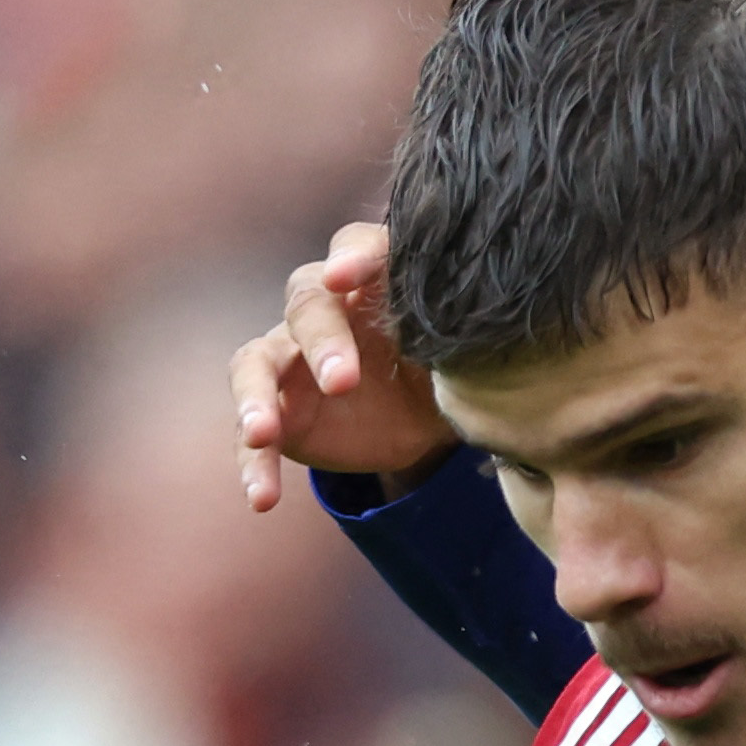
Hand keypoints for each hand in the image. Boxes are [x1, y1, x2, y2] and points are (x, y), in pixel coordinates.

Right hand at [229, 220, 446, 515]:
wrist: (433, 416)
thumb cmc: (446, 361)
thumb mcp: (463, 345)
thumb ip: (464, 325)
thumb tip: (492, 317)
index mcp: (373, 279)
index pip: (356, 247)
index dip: (351, 257)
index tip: (345, 275)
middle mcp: (323, 308)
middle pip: (306, 305)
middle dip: (322, 342)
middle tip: (342, 381)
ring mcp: (292, 359)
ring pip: (255, 363)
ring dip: (256, 397)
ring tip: (263, 432)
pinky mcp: (280, 411)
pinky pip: (253, 436)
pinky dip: (254, 465)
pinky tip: (262, 498)